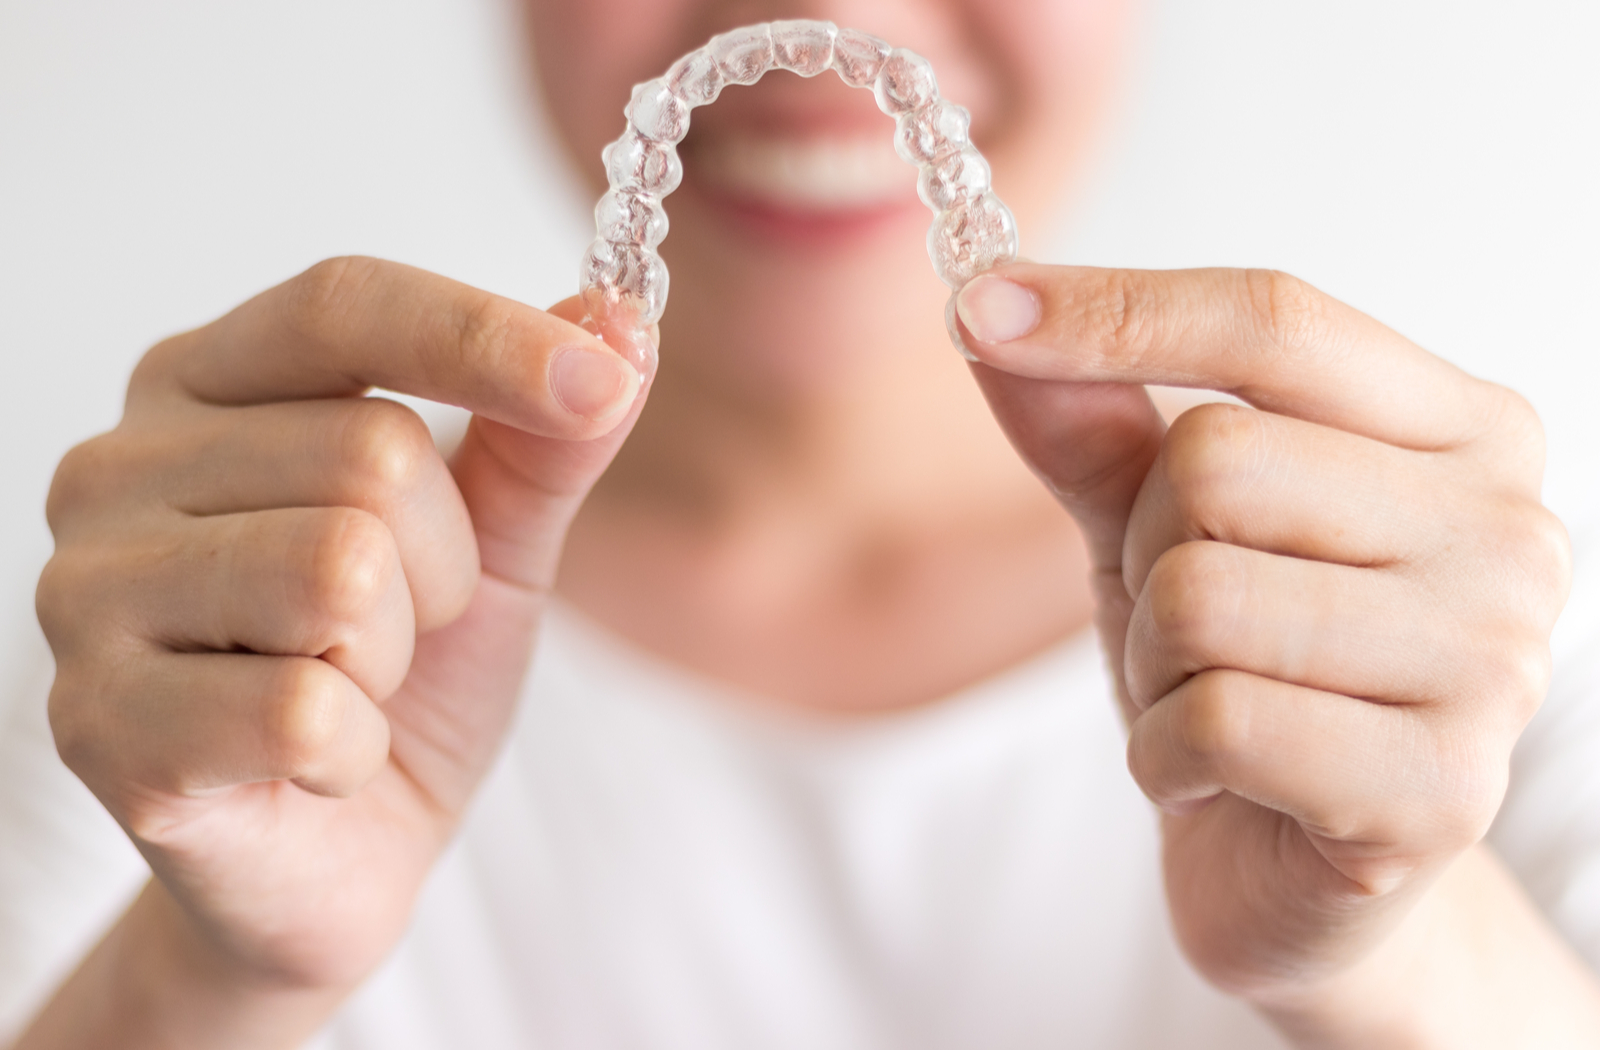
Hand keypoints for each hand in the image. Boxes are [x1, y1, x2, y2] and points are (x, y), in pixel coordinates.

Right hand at [31, 257, 648, 1042]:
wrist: (340, 854)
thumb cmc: (407, 678)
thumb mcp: (496, 541)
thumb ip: (546, 436)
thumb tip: (621, 319)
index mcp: (205, 386)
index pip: (344, 306)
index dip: (482, 337)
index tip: (604, 379)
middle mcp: (119, 468)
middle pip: (369, 453)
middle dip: (444, 564)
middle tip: (405, 626)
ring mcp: (87, 596)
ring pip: (337, 571)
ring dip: (396, 653)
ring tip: (352, 683)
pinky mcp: (98, 727)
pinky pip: (304, 708)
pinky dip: (356, 749)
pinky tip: (315, 761)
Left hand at [956, 265, 1577, 1037]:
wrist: (1295, 867)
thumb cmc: (1245, 672)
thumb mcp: (1155, 529)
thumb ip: (1091, 423)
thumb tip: (984, 302)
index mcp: (1464, 429)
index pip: (1276, 322)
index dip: (1115, 310)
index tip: (976, 306)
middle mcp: (1509, 528)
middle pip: (1217, 459)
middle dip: (1143, 552)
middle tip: (1180, 626)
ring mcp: (1493, 664)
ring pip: (1202, 594)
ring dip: (1150, 664)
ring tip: (1201, 702)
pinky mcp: (1440, 791)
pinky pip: (1217, 721)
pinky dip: (1163, 754)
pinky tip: (1211, 778)